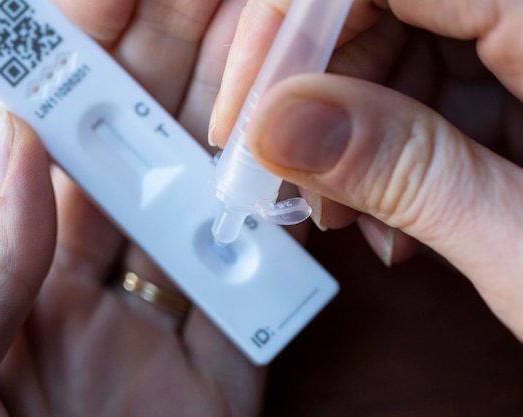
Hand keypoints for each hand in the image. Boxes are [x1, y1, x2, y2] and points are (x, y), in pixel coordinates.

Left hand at [0, 1, 263, 414]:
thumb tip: (18, 140)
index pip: (33, 136)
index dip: (73, 56)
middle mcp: (72, 287)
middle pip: (128, 154)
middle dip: (170, 62)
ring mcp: (145, 329)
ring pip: (200, 209)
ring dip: (235, 129)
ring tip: (267, 48)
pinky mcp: (209, 381)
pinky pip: (254, 298)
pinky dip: (277, 239)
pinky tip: (294, 168)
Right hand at [210, 0, 522, 340]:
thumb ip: (408, 173)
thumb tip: (277, 124)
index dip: (288, 23)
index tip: (243, 107)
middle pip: (376, 5)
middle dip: (314, 91)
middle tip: (288, 177)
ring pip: (397, 47)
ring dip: (352, 133)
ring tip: (354, 215)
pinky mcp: (522, 75)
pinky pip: (433, 83)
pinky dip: (397, 145)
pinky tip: (401, 211)